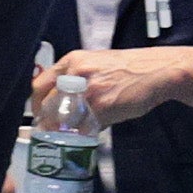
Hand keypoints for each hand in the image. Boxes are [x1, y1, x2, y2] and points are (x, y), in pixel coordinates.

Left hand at [41, 46, 192, 130]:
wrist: (157, 71)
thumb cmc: (127, 68)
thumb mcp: (95, 64)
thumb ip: (75, 78)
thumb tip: (58, 101)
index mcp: (72, 61)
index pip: (38, 85)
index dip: (36, 104)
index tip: (39, 114)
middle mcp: (76, 74)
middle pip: (47, 105)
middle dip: (49, 121)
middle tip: (54, 130)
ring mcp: (88, 92)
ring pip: (64, 120)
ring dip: (68, 129)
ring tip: (77, 130)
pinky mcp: (102, 108)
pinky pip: (85, 127)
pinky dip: (88, 131)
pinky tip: (98, 126)